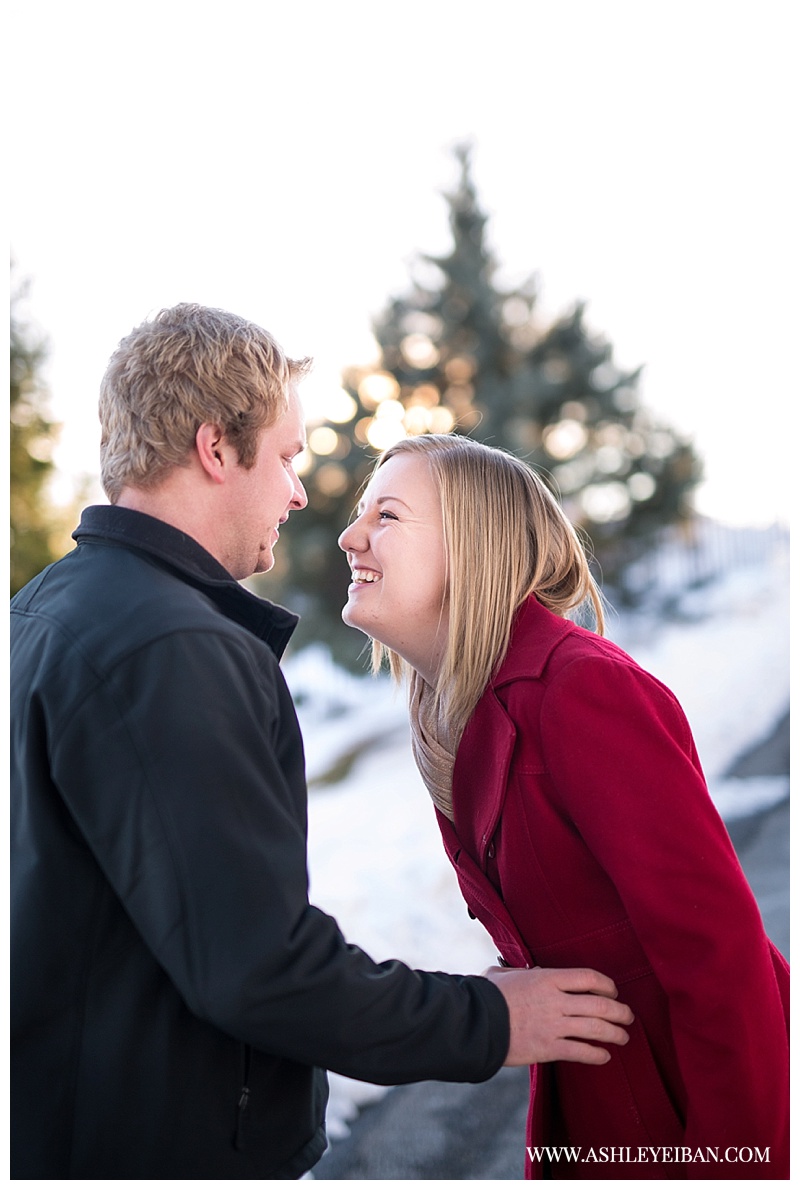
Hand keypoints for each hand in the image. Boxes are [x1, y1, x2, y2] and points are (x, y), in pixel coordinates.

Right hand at [482, 965, 633, 1066]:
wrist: (474, 1023)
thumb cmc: (485, 996)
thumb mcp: (502, 976)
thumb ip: (517, 973)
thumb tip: (517, 972)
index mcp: (547, 978)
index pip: (588, 977)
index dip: (606, 984)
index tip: (613, 991)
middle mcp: (556, 1000)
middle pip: (600, 1004)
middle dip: (620, 1011)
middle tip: (628, 1016)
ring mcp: (554, 1025)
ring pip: (596, 1029)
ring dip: (615, 1034)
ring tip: (623, 1037)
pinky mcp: (549, 1048)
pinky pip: (581, 1052)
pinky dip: (597, 1055)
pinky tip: (604, 1057)